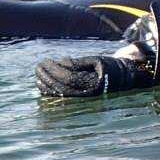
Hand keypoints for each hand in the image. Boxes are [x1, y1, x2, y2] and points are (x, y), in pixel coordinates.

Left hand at [35, 56, 152, 97]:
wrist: (122, 79)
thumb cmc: (107, 66)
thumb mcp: (95, 60)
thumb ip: (78, 63)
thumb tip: (61, 62)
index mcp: (94, 82)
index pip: (69, 77)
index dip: (54, 70)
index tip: (45, 61)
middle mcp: (88, 94)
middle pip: (62, 87)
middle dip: (47, 77)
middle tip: (38, 67)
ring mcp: (84, 98)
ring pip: (61, 94)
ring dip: (46, 85)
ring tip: (38, 74)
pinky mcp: (80, 100)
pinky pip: (62, 97)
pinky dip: (50, 91)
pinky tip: (42, 84)